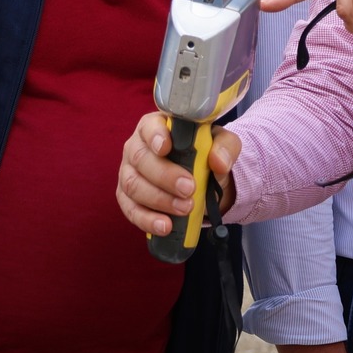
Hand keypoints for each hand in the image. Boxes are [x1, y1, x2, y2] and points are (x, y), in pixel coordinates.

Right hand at [116, 113, 240, 236]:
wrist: (203, 180)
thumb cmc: (206, 154)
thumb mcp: (222, 144)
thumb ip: (225, 147)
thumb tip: (218, 162)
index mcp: (156, 126)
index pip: (149, 126)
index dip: (155, 136)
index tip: (165, 147)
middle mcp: (137, 147)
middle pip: (141, 159)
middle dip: (165, 176)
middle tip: (189, 189)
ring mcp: (129, 173)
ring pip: (134, 186)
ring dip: (159, 200)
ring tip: (185, 209)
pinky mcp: (127, 198)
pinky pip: (131, 210)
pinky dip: (148, 220)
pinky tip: (165, 226)